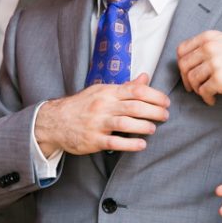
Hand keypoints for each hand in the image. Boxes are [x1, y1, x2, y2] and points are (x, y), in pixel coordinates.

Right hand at [34, 73, 170, 155]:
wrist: (55, 121)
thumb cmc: (82, 105)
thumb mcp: (102, 91)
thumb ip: (125, 87)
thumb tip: (145, 78)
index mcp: (108, 92)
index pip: (136, 90)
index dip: (155, 95)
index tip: (165, 102)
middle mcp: (103, 106)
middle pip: (135, 107)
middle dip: (154, 111)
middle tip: (165, 116)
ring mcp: (98, 123)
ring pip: (126, 124)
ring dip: (144, 127)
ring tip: (153, 129)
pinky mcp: (93, 140)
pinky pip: (114, 142)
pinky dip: (130, 144)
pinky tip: (141, 145)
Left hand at [177, 31, 221, 105]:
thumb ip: (209, 47)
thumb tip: (191, 61)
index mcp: (209, 37)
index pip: (182, 50)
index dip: (182, 64)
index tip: (186, 72)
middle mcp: (209, 49)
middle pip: (184, 66)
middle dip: (187, 79)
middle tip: (193, 87)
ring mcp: (214, 64)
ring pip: (192, 80)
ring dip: (197, 89)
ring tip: (207, 92)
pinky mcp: (220, 80)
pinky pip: (203, 92)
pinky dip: (206, 98)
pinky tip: (213, 99)